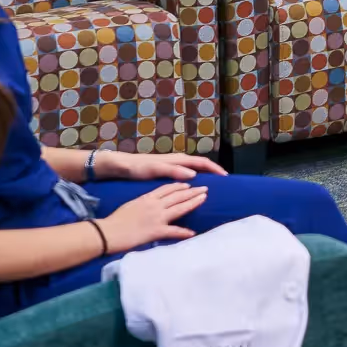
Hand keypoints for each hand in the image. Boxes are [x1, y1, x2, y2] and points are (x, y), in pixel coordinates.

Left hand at [98, 150, 226, 181]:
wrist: (121, 165)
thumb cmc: (137, 168)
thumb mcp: (154, 170)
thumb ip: (173, 171)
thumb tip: (193, 175)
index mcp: (177, 160)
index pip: (201, 162)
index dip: (214, 169)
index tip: (225, 177)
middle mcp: (176, 161)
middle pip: (200, 164)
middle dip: (213, 171)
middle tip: (224, 182)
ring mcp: (171, 165)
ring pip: (194, 168)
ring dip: (204, 175)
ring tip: (212, 185)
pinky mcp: (166, 170)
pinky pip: (186, 173)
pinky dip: (194, 177)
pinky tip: (193, 186)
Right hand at [98, 182, 207, 253]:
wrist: (107, 232)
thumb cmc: (115, 220)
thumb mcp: (131, 206)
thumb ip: (143, 203)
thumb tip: (150, 204)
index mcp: (147, 198)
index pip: (166, 189)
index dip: (179, 186)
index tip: (188, 184)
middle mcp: (154, 205)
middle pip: (177, 196)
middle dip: (192, 191)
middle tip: (205, 188)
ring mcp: (156, 218)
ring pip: (179, 208)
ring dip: (193, 203)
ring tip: (204, 199)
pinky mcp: (156, 231)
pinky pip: (173, 231)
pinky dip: (184, 232)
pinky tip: (193, 233)